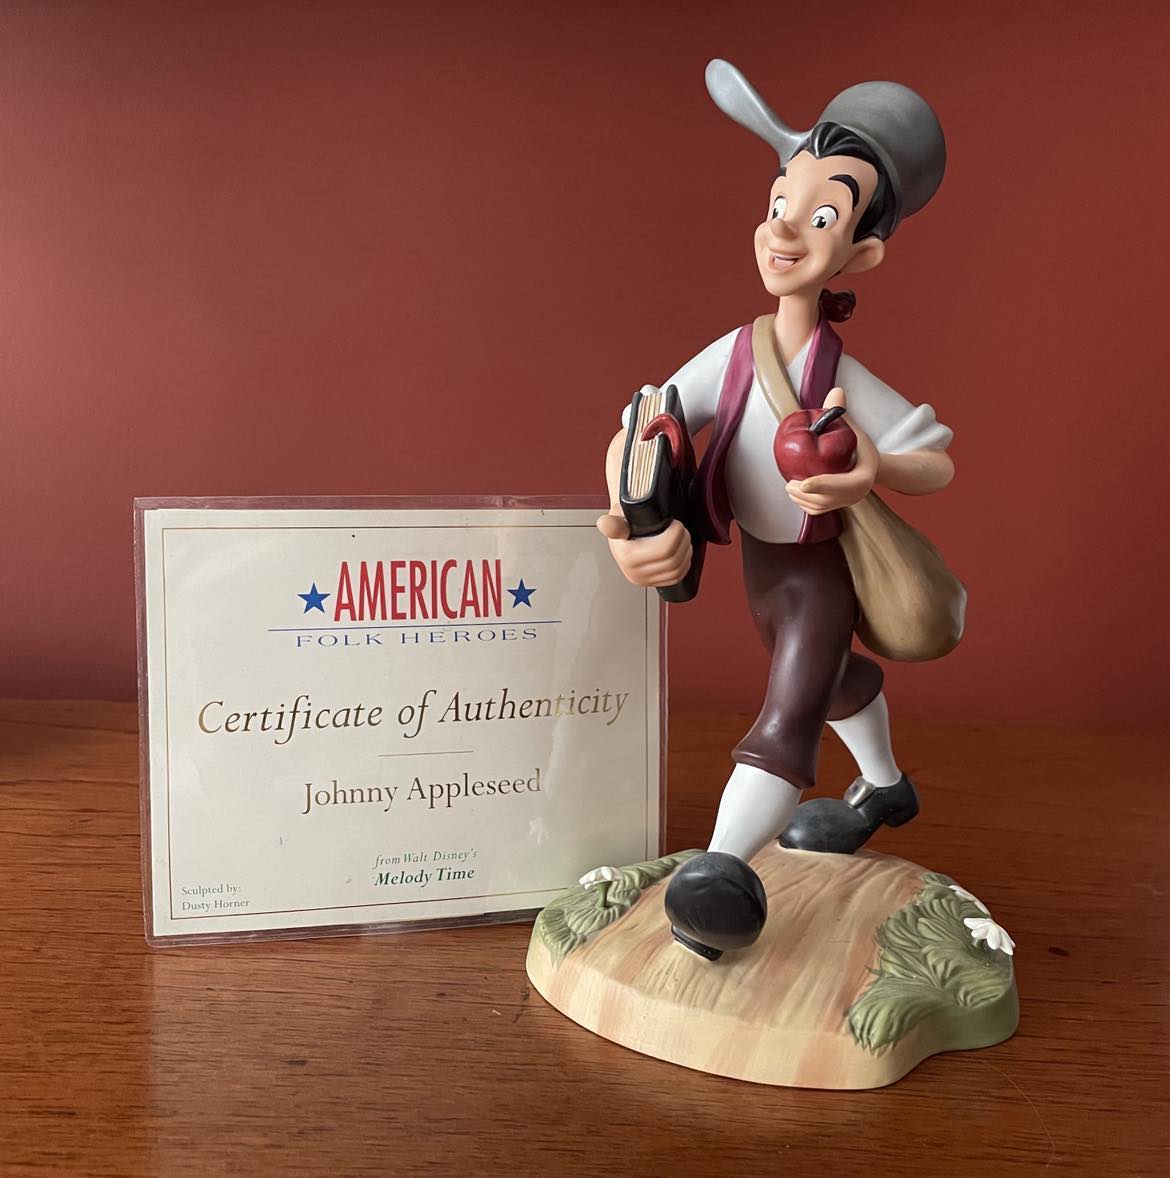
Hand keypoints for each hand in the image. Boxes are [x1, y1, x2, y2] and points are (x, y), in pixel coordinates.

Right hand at [596, 511, 691, 587]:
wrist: (621, 536)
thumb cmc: (622, 524)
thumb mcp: (616, 518)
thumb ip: (613, 523)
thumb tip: (605, 524)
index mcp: (628, 556)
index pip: (663, 549)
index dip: (675, 534)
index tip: (674, 523)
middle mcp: (635, 572)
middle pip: (673, 559)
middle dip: (683, 540)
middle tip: (680, 528)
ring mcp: (644, 579)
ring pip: (677, 569)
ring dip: (685, 551)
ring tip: (681, 537)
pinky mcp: (652, 583)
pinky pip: (676, 578)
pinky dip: (684, 564)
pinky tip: (681, 551)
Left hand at [784, 387, 877, 514]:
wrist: (871, 466)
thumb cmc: (859, 445)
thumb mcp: (853, 428)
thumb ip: (841, 413)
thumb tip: (836, 391)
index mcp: (863, 478)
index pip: (842, 485)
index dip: (822, 485)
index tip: (803, 483)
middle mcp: (856, 495)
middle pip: (827, 501)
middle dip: (805, 495)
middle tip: (789, 484)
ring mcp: (847, 503)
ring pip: (821, 507)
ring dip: (802, 500)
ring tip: (789, 487)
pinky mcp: (839, 507)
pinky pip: (819, 510)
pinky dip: (805, 504)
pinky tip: (795, 493)